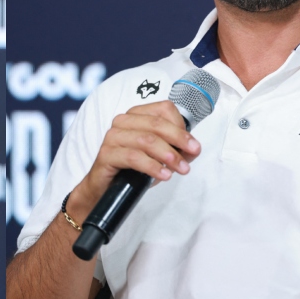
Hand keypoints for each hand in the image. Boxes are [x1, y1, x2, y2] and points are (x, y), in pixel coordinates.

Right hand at [68, 101, 201, 219]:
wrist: (106, 189)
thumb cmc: (133, 169)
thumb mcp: (159, 156)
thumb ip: (177, 149)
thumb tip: (193, 149)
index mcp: (136, 115)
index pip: (163, 109)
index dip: (181, 126)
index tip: (192, 145)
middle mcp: (123, 121)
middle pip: (156, 124)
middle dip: (179, 139)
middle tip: (193, 154)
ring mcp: (113, 136)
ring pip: (146, 140)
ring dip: (168, 154)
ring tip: (181, 169)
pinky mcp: (106, 154)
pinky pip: (133, 157)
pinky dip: (152, 166)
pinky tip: (164, 175)